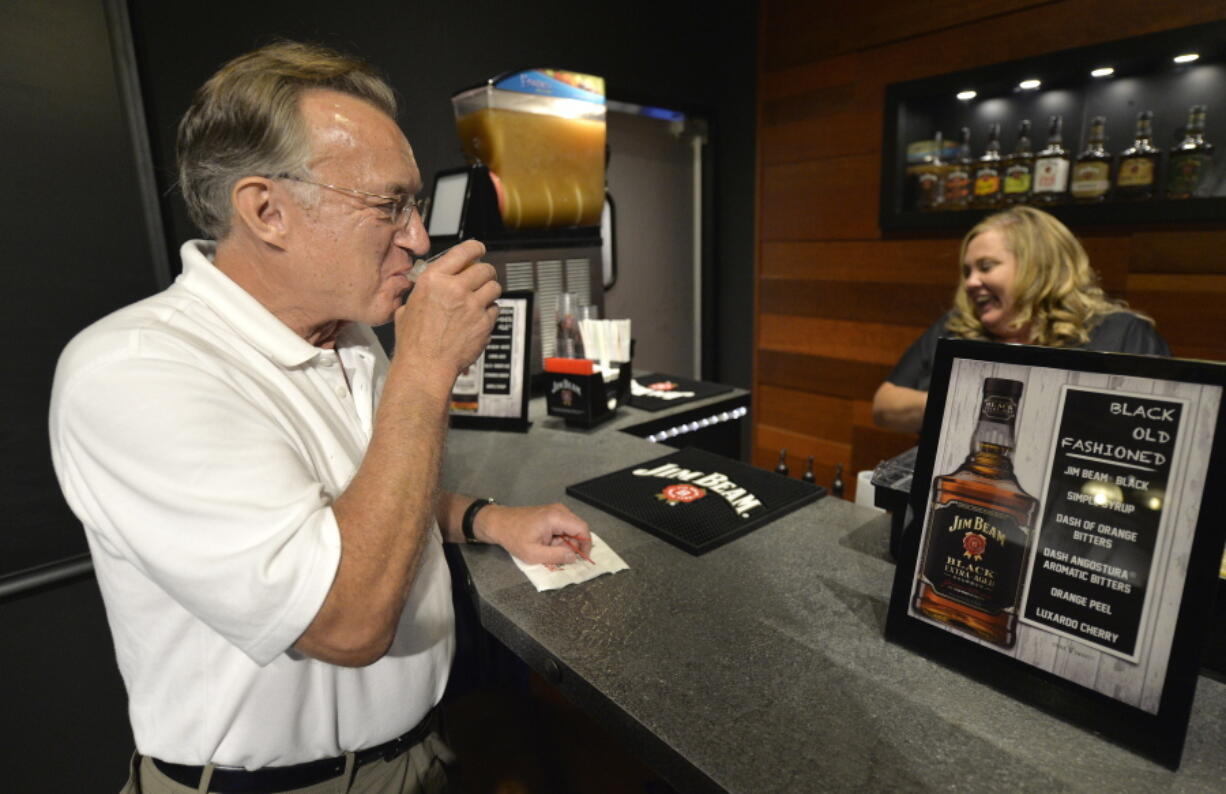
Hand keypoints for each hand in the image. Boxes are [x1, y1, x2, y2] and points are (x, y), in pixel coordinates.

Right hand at [393, 239, 501, 381]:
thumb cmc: (414, 342)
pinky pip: (496, 310)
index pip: (464, 251)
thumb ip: (422, 292)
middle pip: (485, 268)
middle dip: (486, 272)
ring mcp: (472, 306)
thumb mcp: (408, 307)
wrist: (425, 366)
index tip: (479, 250)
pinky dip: (490, 312)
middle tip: (483, 278)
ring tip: (482, 298)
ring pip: (494, 287)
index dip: (476, 248)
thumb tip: (428, 285)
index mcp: (434, 279)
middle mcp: (455, 289)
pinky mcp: (484, 323)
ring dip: (490, 291)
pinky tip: (480, 318)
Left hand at [475, 503, 591, 565]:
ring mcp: (555, 511)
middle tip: (562, 558)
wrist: (498, 523)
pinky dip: (559, 538)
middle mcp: (558, 510)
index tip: (581, 558)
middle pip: (578, 528)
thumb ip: (557, 556)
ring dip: (565, 543)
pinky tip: (547, 545)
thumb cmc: (513, 537)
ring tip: (550, 551)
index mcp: (556, 517)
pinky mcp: (550, 514)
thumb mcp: (534, 554)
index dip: (586, 545)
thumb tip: (574, 557)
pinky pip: (563, 527)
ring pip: (571, 529)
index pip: (582, 528)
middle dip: (574, 545)